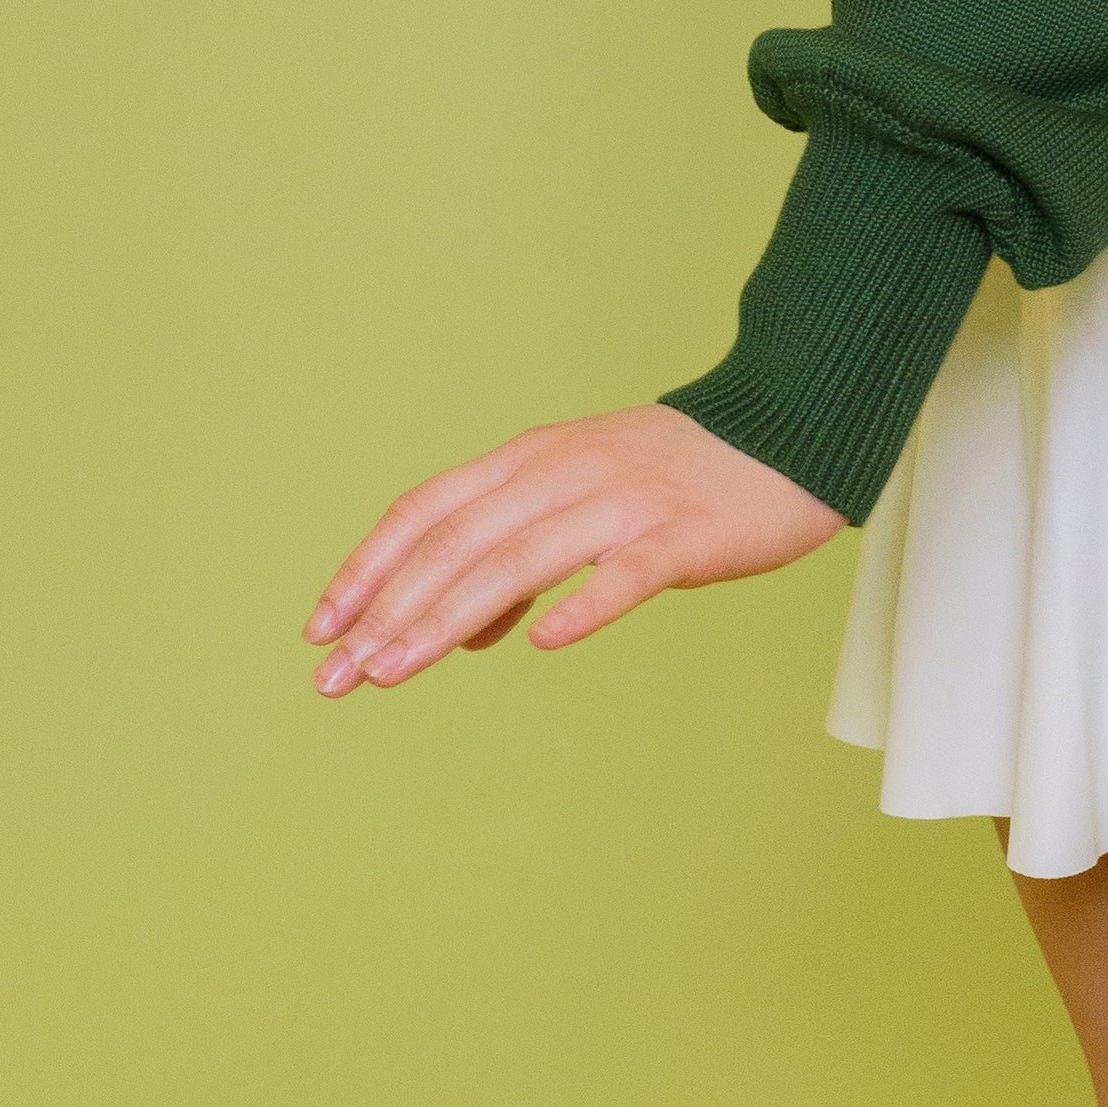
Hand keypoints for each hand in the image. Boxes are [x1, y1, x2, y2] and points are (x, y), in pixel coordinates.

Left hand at [304, 404, 840, 695]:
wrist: (788, 428)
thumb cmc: (680, 474)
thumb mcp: (583, 496)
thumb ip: (520, 553)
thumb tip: (466, 633)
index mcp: (534, 459)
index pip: (428, 510)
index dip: (368, 567)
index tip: (319, 628)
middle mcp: (566, 472)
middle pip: (458, 542)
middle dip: (387, 611)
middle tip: (336, 678)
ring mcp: (624, 502)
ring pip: (519, 561)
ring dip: (448, 618)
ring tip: (395, 670)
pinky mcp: (683, 536)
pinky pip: (625, 574)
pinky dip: (580, 606)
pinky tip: (541, 643)